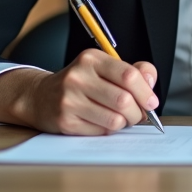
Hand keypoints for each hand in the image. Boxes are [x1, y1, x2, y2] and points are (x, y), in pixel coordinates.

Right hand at [0, 49, 158, 134]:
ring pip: (114, 119)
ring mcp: (69, 100)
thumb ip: (133, 71)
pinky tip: (102, 122)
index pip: (128, 75)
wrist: (39, 97)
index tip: (152, 102)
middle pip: (124, 100)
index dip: (146, 92)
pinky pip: (101, 131)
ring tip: (122, 118)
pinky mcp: (65, 121)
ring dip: (125, 123)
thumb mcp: (104, 67)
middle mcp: (78, 77)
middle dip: (138, 112)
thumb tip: (150, 83)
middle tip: (139, 114)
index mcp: (92, 59)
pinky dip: (109, 130)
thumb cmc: (81, 83)